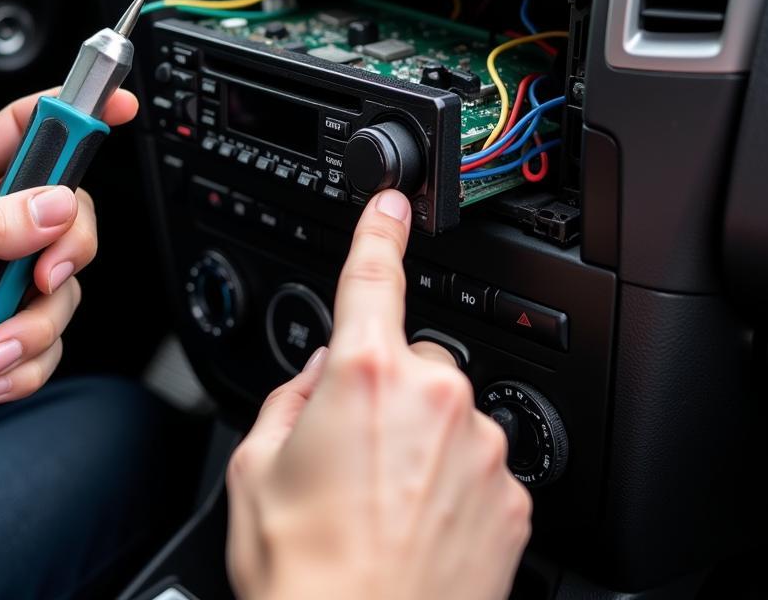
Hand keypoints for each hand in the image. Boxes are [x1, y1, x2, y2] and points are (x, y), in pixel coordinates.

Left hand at [0, 88, 136, 464]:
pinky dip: (22, 368)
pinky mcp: (1, 334)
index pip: (28, 130)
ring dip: (30, 330)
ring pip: (63, 291)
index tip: (120, 107)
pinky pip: (48, 346)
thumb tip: (56, 206)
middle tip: (37, 278)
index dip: (77, 113)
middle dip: (66, 255)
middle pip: (69, 217)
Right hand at [226, 190, 531, 599]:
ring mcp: (480, 446)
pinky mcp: (511, 495)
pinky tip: (419, 526)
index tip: (394, 204)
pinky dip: (451, 482)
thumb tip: (319, 373)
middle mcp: (433, 396)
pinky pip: (477, 461)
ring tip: (383, 503)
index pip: (374, 276)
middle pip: (411, 361)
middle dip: (385, 390)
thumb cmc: (302, 573)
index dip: (381, 231)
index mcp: (363, 375)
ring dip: (421, 439)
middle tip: (352, 455)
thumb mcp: (256, 469)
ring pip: (447, 413)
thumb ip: (291, 397)